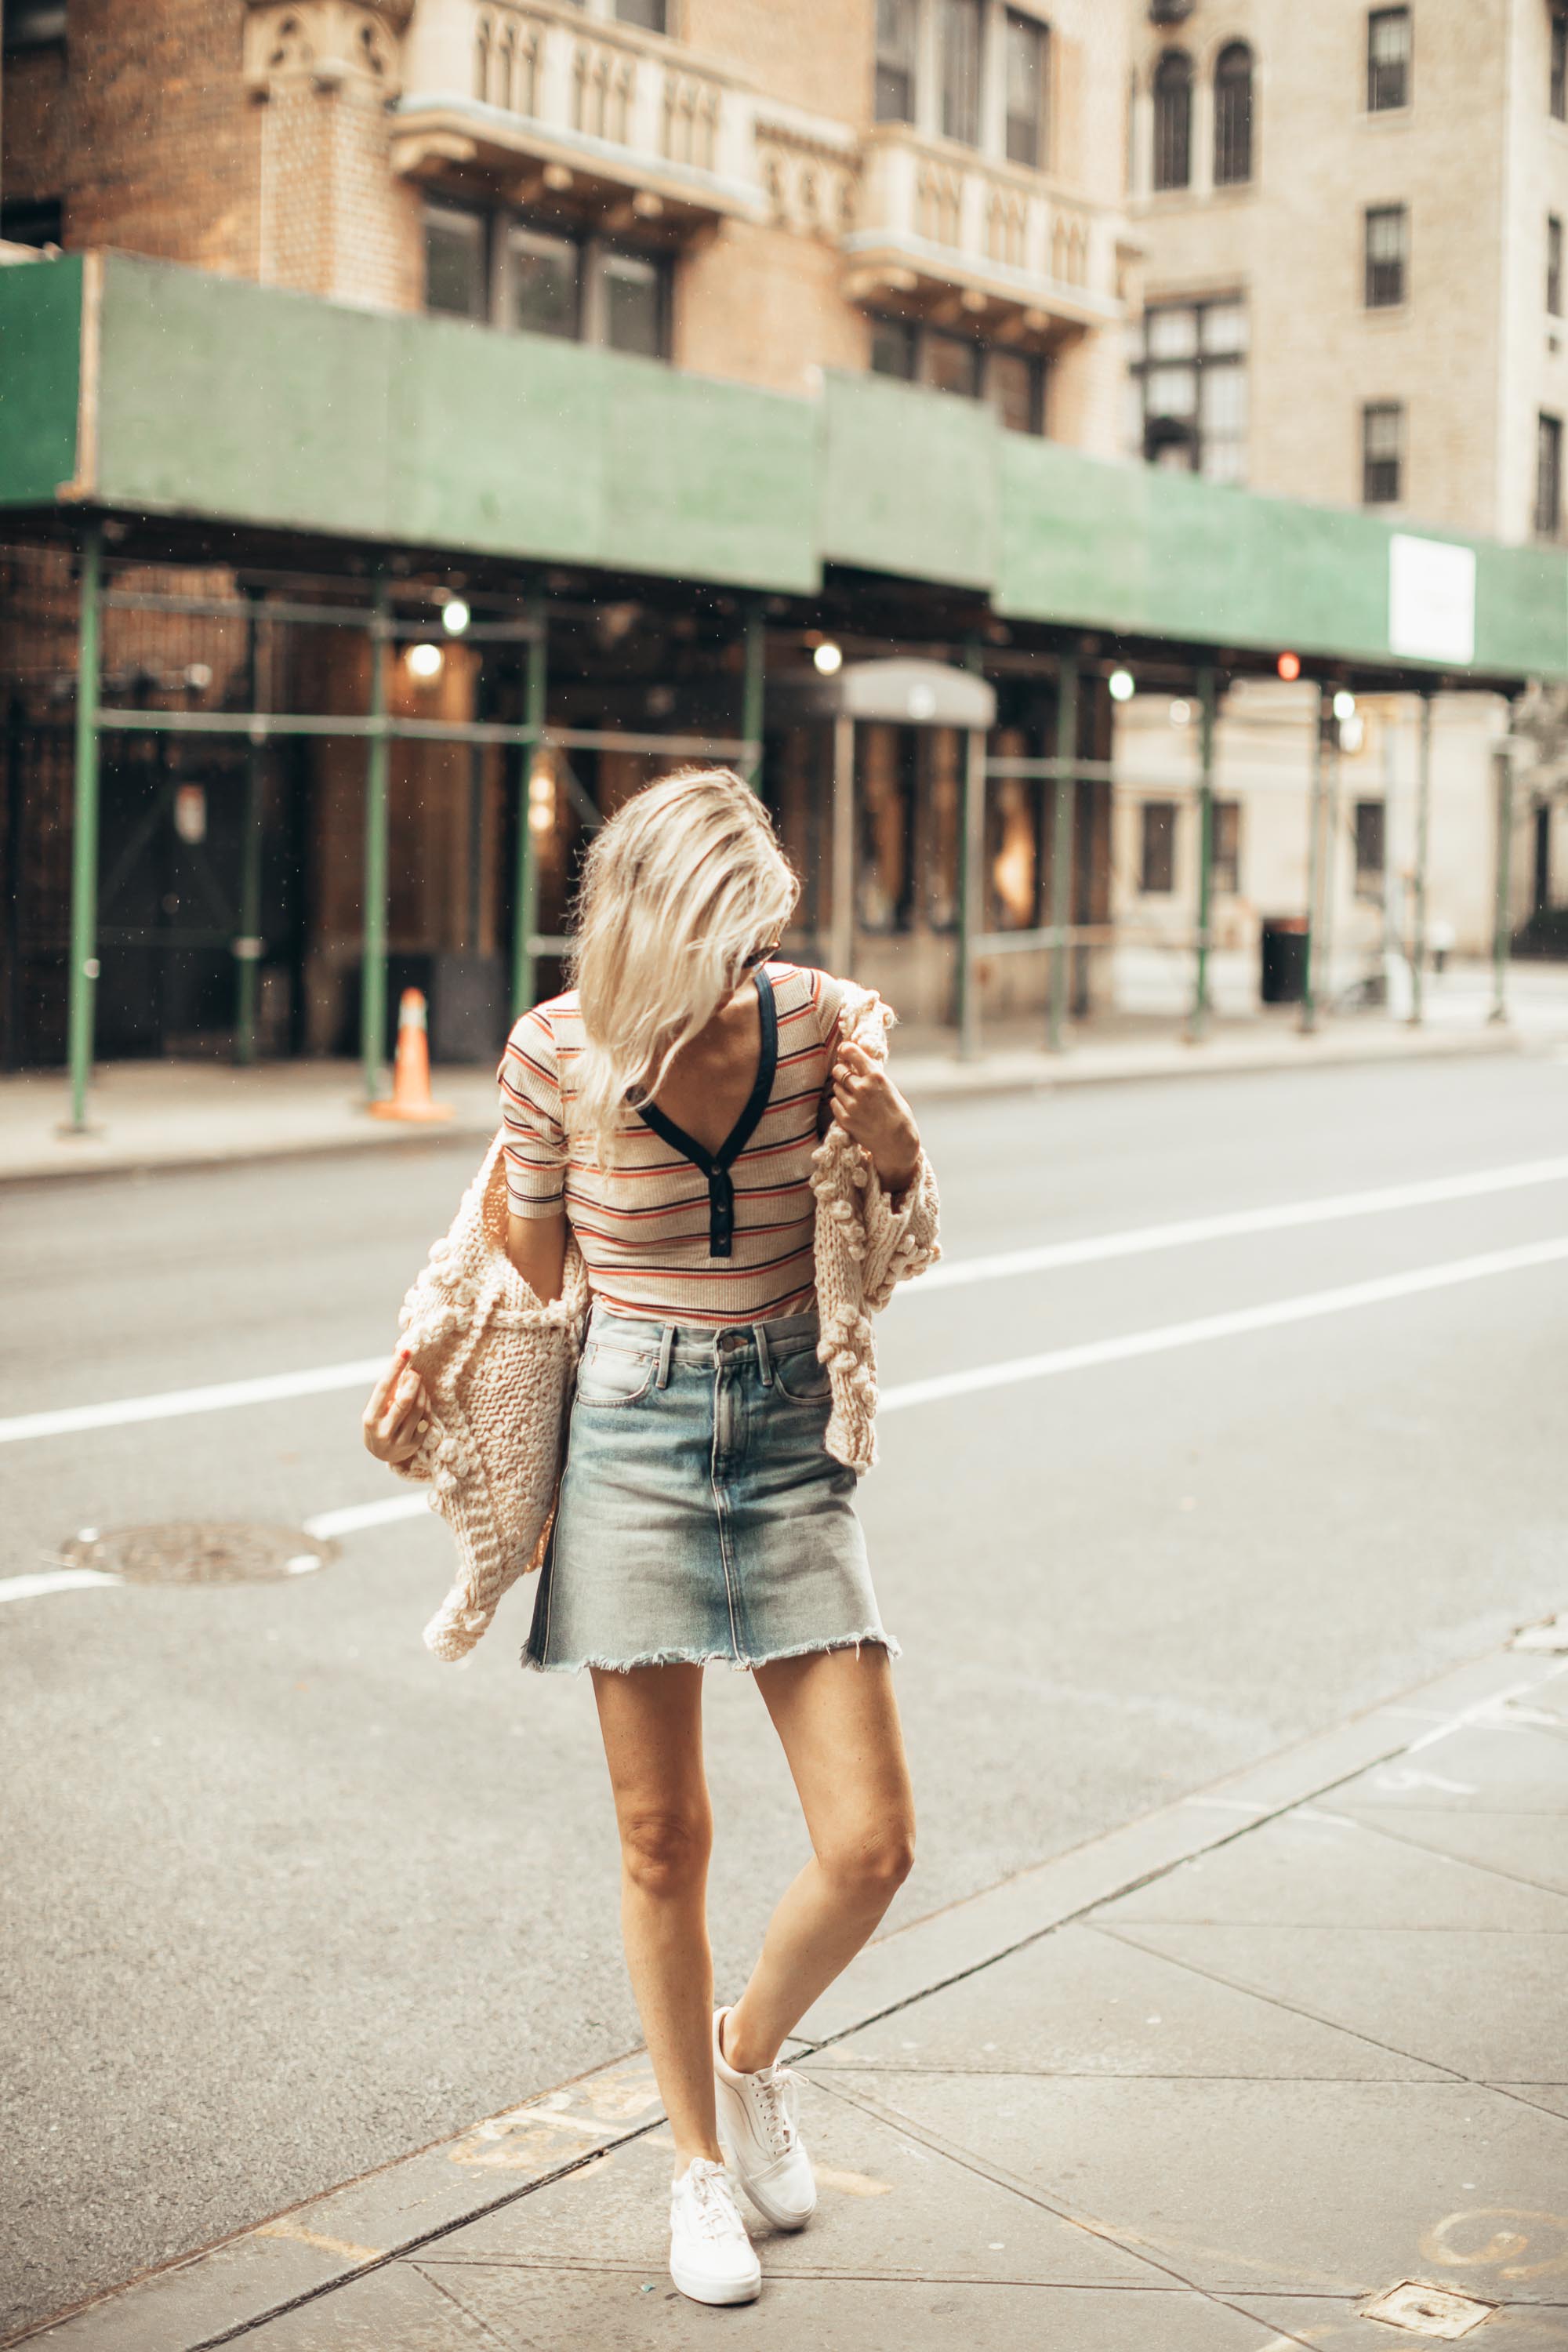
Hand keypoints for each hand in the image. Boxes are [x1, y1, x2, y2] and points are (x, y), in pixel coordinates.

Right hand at [362, 1349, 431, 1465]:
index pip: (384, 1388)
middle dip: (414, 1381)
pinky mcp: (414, 1445)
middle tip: (415, 1373)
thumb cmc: (379, 1422)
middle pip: (405, 1400)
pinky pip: (426, 1419)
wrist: (381, 1454)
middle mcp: (384, 1431)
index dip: (395, 1368)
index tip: (405, 1351)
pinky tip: (423, 1398)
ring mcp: (400, 1440)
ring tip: (418, 1384)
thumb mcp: (376, 1408)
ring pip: (418, 1409)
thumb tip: (400, 1356)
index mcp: (370, 1418)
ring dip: (422, 1391)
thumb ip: (388, 1387)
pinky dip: (426, 1404)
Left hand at [830, 1041, 920, 1193]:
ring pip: (835, 1087)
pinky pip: (834, 1103)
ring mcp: (851, 1104)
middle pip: (839, 1070)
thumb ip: (873, 1076)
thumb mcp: (890, 1088)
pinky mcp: (845, 1118)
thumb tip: (857, 1063)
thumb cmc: (898, 1114)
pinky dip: (840, 1103)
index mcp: (876, 1077)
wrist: (897, 1142)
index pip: (852, 1053)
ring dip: (842, 1088)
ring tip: (854, 1096)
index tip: (843, 1049)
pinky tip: (851, 1107)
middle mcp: (862, 1088)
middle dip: (842, 1070)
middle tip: (847, 1074)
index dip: (845, 1049)